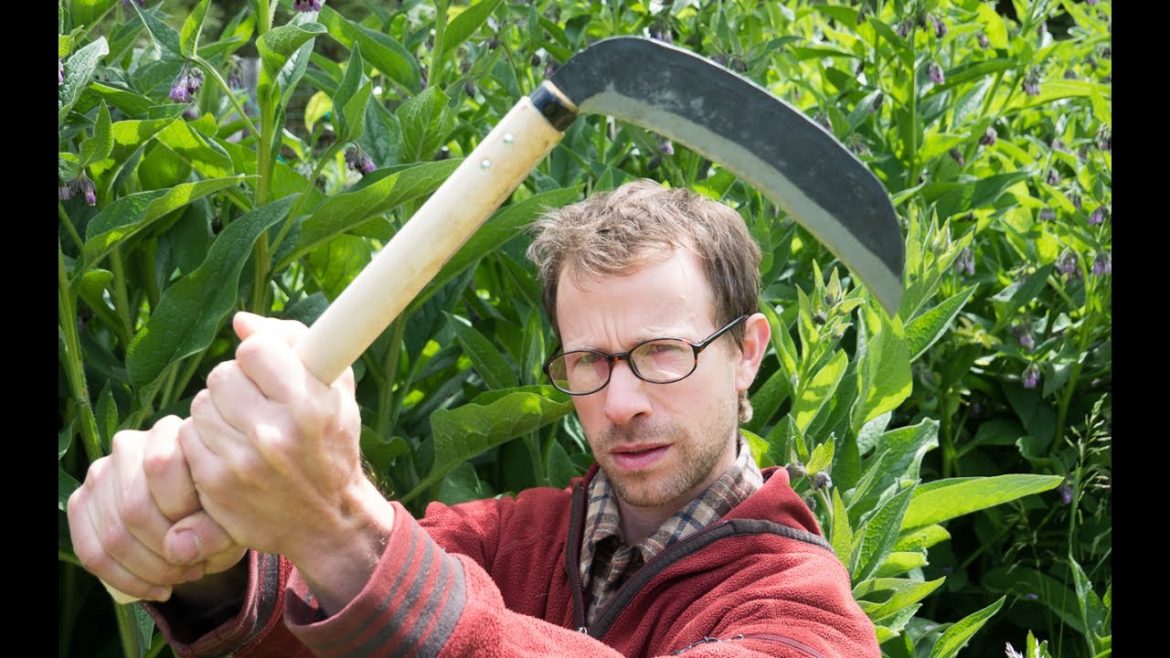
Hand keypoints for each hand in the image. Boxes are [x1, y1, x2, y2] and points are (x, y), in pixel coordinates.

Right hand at [67, 416, 244, 601]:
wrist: (207, 516)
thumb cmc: (224, 507)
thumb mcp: (234, 515)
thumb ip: (215, 528)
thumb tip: (177, 548)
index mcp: (171, 432)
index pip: (162, 466)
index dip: (185, 513)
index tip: (211, 539)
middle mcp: (129, 445)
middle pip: (134, 507)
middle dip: (167, 552)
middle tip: (196, 568)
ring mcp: (100, 473)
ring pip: (113, 534)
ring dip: (149, 570)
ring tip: (181, 576)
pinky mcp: (83, 503)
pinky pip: (92, 552)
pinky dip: (125, 580)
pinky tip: (156, 589)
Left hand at [181, 312, 368, 561]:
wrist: (327, 521)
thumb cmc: (333, 444)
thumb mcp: (336, 390)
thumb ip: (294, 343)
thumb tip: (240, 321)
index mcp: (309, 407)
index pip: (254, 350)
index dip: (260, 355)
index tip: (270, 369)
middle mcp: (274, 435)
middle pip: (221, 375)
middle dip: (237, 383)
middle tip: (256, 401)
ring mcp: (240, 463)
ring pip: (201, 406)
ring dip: (219, 411)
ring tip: (245, 428)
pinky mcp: (215, 485)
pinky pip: (189, 439)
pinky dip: (206, 440)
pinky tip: (231, 451)